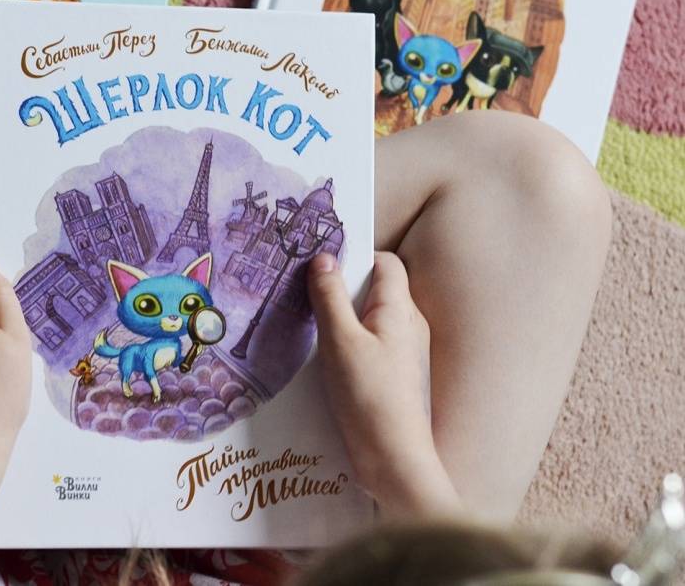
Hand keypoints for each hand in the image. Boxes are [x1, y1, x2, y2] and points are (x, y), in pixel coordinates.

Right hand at [308, 251, 461, 519]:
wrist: (393, 458)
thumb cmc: (368, 394)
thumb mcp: (340, 340)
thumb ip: (330, 297)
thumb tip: (323, 258)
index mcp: (400, 308)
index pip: (385, 262)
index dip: (356, 256)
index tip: (322, 263)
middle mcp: (409, 324)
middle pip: (377, 288)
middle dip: (343, 286)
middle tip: (307, 290)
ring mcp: (405, 351)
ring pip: (371, 317)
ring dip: (343, 315)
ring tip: (310, 321)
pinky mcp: (395, 375)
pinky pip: (371, 342)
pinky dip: (348, 340)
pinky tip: (325, 355)